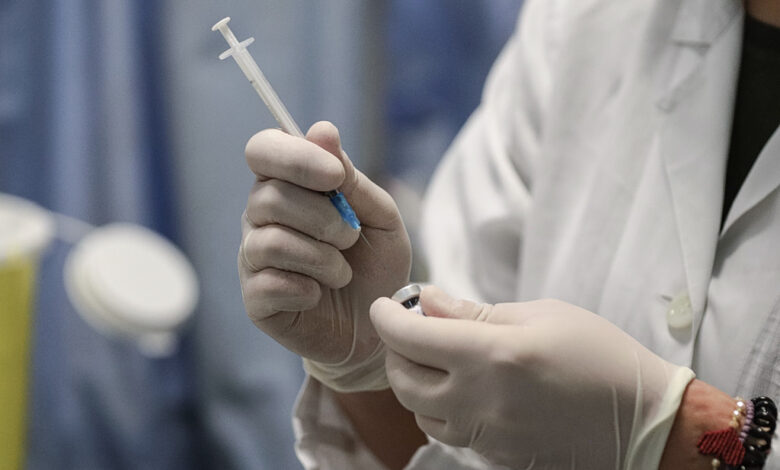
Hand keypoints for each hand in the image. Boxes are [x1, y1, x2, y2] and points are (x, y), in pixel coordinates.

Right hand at [239, 121, 410, 390]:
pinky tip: (319, 294)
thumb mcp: (380, 217)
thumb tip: (322, 131)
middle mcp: (261, 217)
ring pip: (268, 241)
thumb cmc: (376, 266)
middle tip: (350, 237)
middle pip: (267, 196)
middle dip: (322, 217)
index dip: (296, 157)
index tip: (335, 177)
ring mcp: (253, 259)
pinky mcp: (255, 300)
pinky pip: (268, 284)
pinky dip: (306, 288)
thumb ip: (352, 178)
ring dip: (320, 257)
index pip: (264, 150)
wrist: (378, 327)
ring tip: (342, 272)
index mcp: (288, 186)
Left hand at [370, 286, 694, 467]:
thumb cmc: (598, 354)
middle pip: (403, 379)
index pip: (409, 336)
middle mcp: (479, 401)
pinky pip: (446, 432)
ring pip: (419, 410)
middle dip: (394, 350)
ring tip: (434, 358)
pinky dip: (439, 407)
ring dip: (413, 381)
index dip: (387, 317)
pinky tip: (460, 388)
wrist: (643, 421)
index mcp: (491, 356)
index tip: (383, 305)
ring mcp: (485, 436)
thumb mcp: (539, 315)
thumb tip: (426, 299)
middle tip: (409, 328)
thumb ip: (473, 311)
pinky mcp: (494, 457)